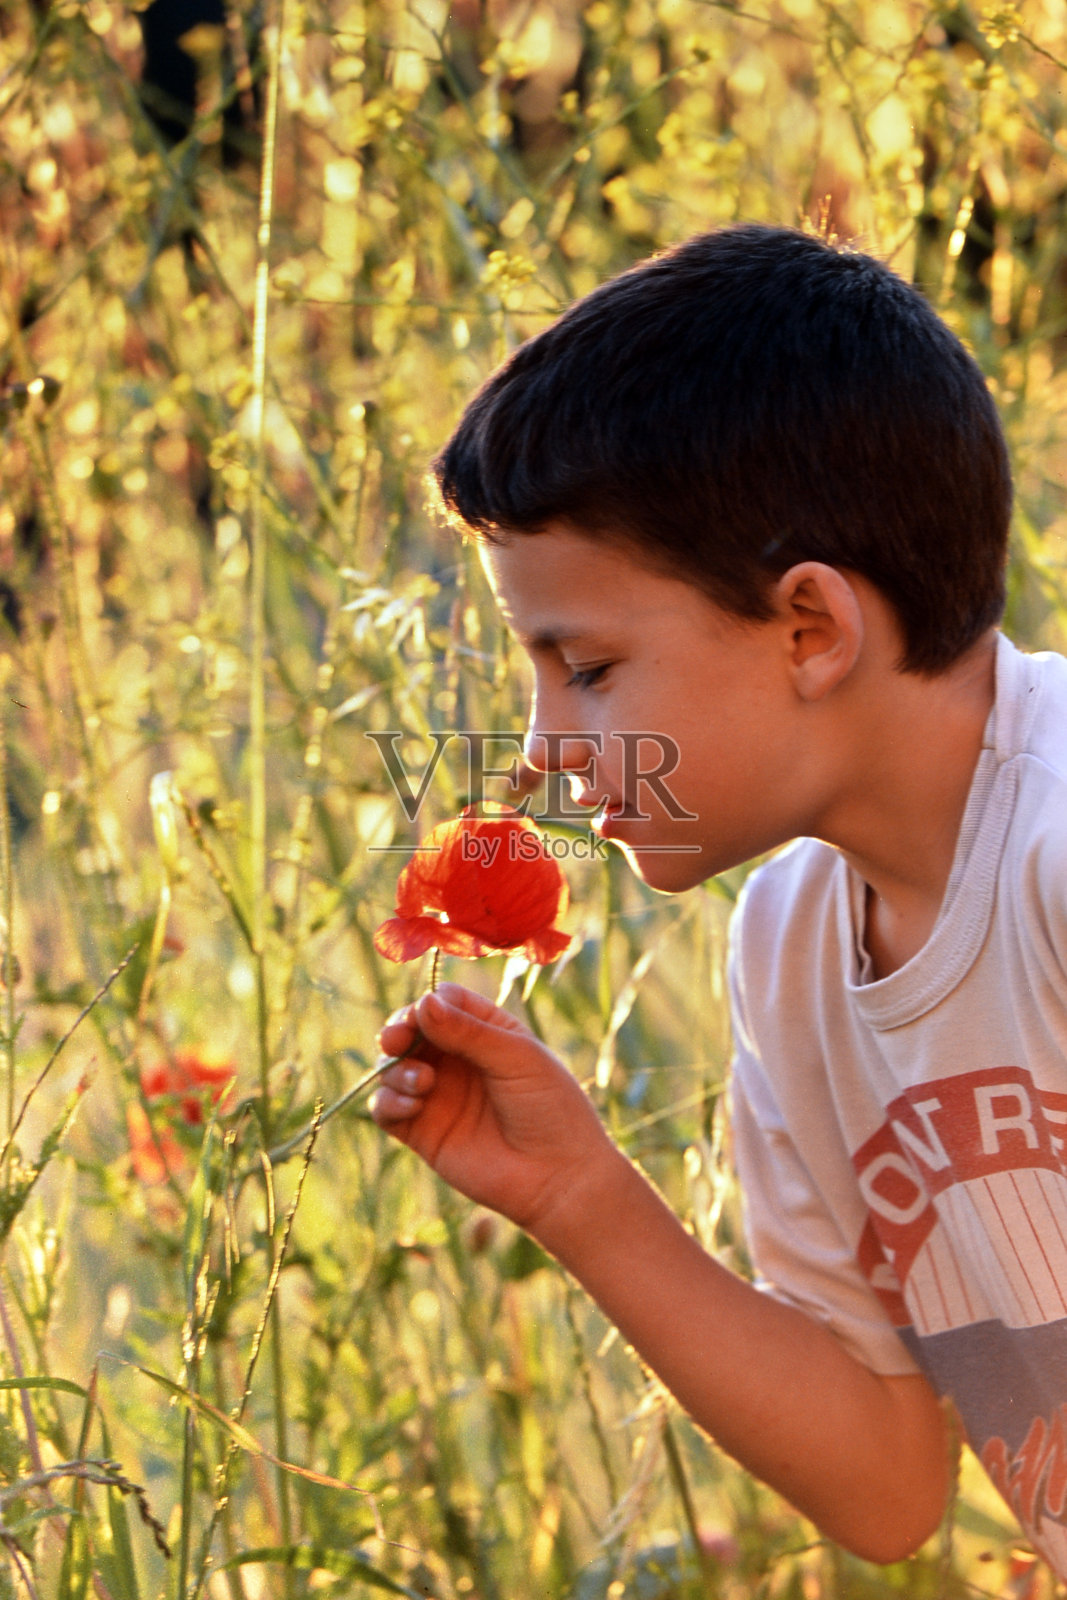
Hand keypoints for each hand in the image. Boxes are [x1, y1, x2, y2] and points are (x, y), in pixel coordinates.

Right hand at [372, 982, 614, 1237]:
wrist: (558, 1177)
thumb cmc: (550, 1108)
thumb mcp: (516, 1058)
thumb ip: (468, 1032)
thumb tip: (424, 1002)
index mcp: (486, 1032)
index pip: (444, 1002)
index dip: (428, 1004)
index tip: (422, 1014)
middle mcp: (457, 1059)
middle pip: (410, 1030)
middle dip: (398, 1031)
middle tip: (396, 1040)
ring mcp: (438, 1095)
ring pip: (393, 1068)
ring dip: (396, 1069)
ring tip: (423, 1084)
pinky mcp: (423, 1132)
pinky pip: (385, 1109)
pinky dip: (387, 1101)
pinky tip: (412, 1105)